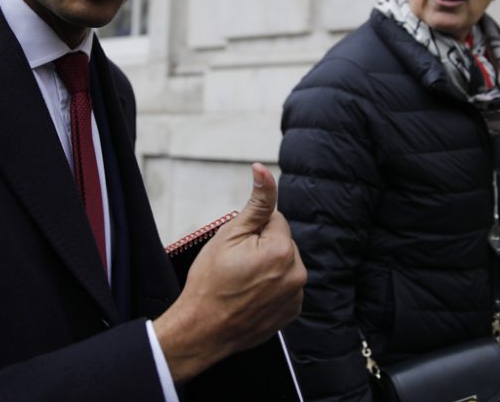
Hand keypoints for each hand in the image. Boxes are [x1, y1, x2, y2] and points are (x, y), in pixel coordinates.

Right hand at [153, 163, 305, 381]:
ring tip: (241, 283)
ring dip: (266, 267)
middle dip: (261, 248)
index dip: (251, 230)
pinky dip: (270, 288)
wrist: (203, 329)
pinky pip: (283, 286)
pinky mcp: (291, 312)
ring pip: (282, 264)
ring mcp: (296, 296)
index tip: (236, 248)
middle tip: (235, 266)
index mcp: (283, 250)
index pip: (274, 220)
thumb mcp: (229, 234)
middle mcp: (297, 273)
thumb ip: (256, 201)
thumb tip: (263, 170)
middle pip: (280, 242)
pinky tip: (249, 296)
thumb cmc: (210, 282)